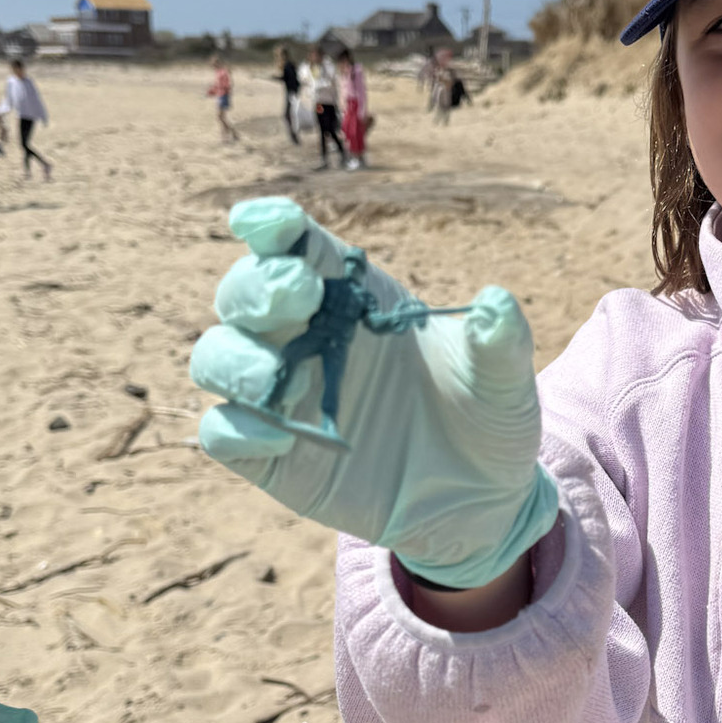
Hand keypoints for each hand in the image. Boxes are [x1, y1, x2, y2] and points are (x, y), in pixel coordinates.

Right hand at [190, 198, 557, 587]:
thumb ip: (499, 342)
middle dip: (255, 287)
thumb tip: (495, 303)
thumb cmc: (485, 419)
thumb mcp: (504, 381)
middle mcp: (307, 336)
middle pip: (244, 293)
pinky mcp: (271, 455)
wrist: (480, 502)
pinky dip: (236, 429)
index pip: (297, 246)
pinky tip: (276, 437)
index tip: (263, 220)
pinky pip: (223, 432)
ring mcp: (282, 395)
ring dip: (234, 357)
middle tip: (294, 294)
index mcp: (353, 298)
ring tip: (275, 375)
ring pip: (217, 356)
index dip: (272, 226)